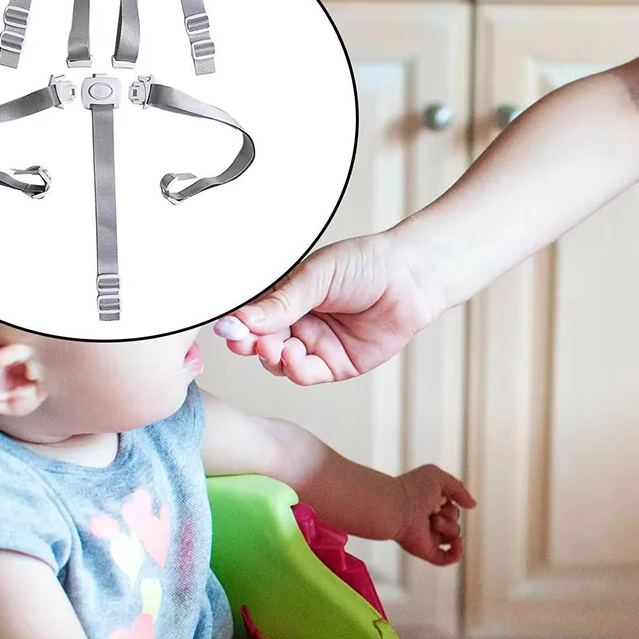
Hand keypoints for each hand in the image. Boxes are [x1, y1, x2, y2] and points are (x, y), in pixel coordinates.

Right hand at [214, 233, 441, 385]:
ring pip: (277, 362)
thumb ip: (281, 302)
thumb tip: (241, 319)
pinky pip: (305, 375)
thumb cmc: (366, 264)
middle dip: (248, 343)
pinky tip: (294, 355)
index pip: (251, 314)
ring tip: (274, 346)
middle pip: (258, 341)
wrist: (411, 278)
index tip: (226, 326)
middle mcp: (296, 322)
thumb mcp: (316, 276)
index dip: (237, 322)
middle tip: (241, 341)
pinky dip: (294, 369)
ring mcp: (314, 345)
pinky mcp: (335, 365)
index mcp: (286, 296)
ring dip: (270, 357)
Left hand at [393, 464, 475, 565]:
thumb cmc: (413, 489)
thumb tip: (472, 505)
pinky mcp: (426, 551)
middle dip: (450, 513)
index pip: (451, 505)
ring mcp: (427, 536)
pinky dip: (457, 552)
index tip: (437, 495)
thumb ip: (458, 488)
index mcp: (428, 503)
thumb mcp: (438, 477)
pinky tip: (457, 542)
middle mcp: (427, 520)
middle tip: (432, 508)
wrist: (396, 507)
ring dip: (448, 526)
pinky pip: (447, 558)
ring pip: (454, 536)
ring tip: (432, 520)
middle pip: (454, 520)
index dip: (449, 500)